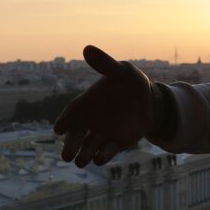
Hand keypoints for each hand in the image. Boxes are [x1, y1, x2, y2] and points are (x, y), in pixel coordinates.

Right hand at [54, 46, 154, 166]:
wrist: (149, 100)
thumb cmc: (130, 82)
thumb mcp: (121, 71)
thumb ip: (104, 64)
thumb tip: (87, 48)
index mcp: (87, 102)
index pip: (72, 112)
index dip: (65, 120)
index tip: (59, 129)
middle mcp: (91, 120)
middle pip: (76, 135)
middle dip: (70, 145)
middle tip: (66, 155)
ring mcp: (102, 133)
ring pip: (88, 147)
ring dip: (84, 155)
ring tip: (81, 161)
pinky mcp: (116, 143)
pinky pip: (107, 151)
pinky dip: (103, 156)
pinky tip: (100, 158)